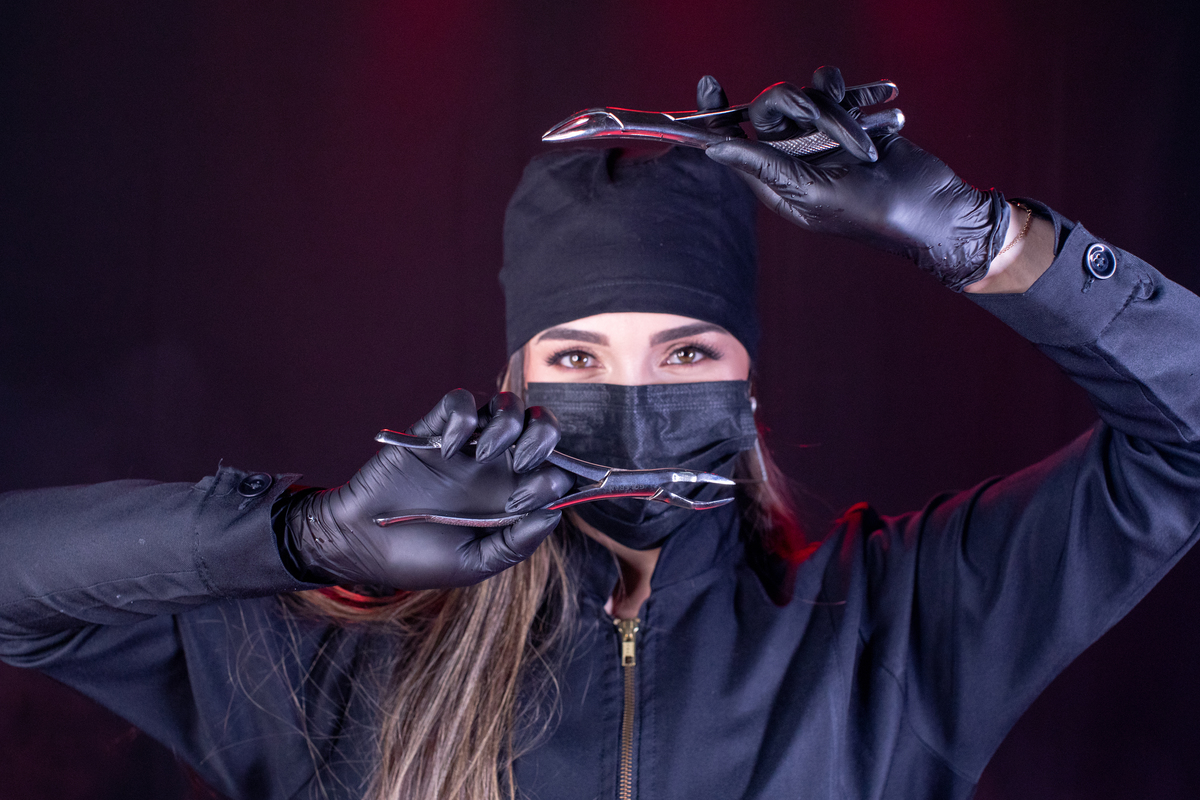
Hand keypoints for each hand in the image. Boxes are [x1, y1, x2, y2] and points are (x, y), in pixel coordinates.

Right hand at [284, 389, 573, 589]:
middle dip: (545, 438)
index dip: (558, 479)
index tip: (527, 501)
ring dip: (509, 423)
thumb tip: (553, 515)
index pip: (556, 471)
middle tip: (524, 463)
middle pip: (542, 427)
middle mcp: (497, 466)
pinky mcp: (434, 429)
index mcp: (512, 496)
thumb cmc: (417, 558)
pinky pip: (460, 401)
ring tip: (487, 453)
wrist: (360, 544)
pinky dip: (462, 417)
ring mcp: (468, 445)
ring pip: (508, 406)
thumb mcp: (473, 564)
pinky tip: (448, 449)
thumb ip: (515, 544)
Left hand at [704, 66, 1010, 290]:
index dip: (717, 113)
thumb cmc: (871, 212)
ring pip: (808, 95)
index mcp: (776, 181)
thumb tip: (716, 148)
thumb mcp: (811, 192)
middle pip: (770, 109)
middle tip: (821, 119)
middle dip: (796, 106)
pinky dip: (859, 92)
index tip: (707, 82)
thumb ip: (765, 166)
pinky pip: (838, 90)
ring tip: (867, 142)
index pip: (734, 141)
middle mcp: (793, 157)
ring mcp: (821, 138)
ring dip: (837, 109)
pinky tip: (884, 99)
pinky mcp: (851, 121)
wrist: (932, 208)